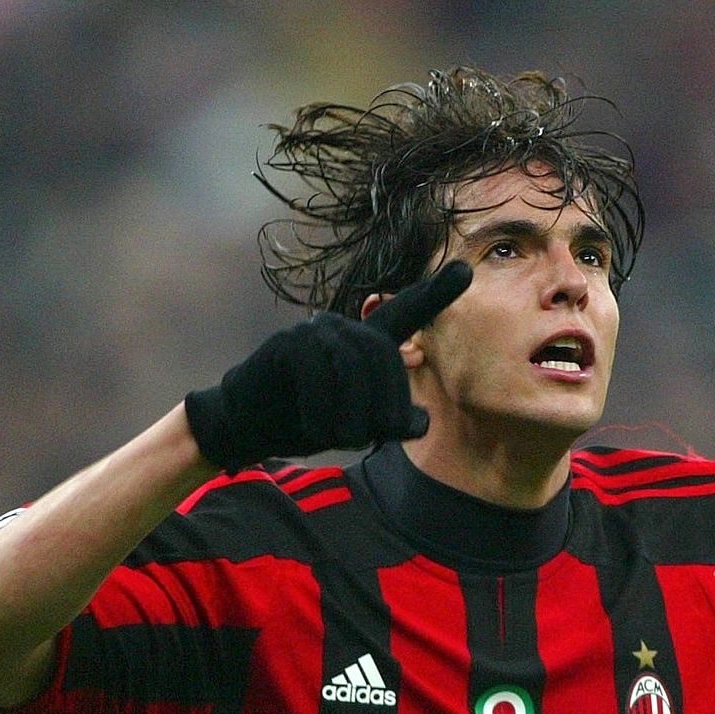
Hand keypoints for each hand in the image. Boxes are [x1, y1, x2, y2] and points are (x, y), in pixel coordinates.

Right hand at [185, 261, 471, 470]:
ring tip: (341, 438)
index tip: (464, 271)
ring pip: (352, 366)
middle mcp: (345, 328)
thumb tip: (420, 423)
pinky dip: (320, 410)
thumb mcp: (359, 426)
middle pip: (383, 356)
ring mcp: (315, 330)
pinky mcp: (287, 343)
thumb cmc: (309, 420)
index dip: (436, 293)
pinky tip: (315, 428)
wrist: (251, 424)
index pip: (407, 313)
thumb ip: (390, 421)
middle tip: (368, 440)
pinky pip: (316, 374)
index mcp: (368, 343)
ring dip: (351, 413)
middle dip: (383, 405)